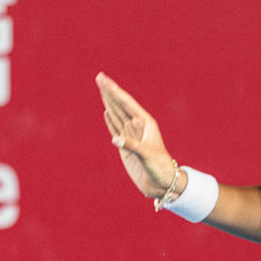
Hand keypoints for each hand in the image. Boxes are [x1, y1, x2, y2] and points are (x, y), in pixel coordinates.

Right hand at [96, 73, 181, 202]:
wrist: (161, 183)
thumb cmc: (160, 167)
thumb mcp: (147, 154)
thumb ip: (131, 145)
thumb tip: (115, 139)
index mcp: (145, 123)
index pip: (126, 103)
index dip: (115, 90)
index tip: (104, 79)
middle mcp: (137, 126)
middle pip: (120, 105)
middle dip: (109, 91)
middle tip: (99, 77)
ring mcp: (131, 136)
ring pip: (116, 114)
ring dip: (108, 102)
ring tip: (101, 89)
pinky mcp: (126, 147)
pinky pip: (116, 129)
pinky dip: (110, 120)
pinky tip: (106, 111)